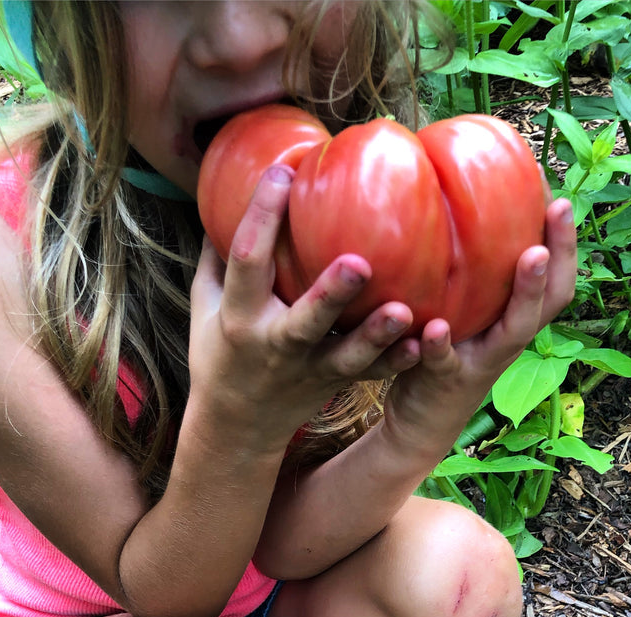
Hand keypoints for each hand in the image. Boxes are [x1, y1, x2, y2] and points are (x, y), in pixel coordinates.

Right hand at [188, 165, 419, 454]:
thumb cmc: (220, 353)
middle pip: (306, 319)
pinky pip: (371, 375)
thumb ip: (217, 257)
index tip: (283, 174)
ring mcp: (310, 369)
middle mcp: (276, 345)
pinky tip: (424, 343)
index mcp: (239, 318)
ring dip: (376, 335)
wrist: (237, 427)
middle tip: (361, 262)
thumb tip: (226, 194)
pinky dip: (397, 362)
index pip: (247, 261)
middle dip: (332, 292)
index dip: (263, 216)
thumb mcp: (205, 307)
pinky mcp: (336, 384)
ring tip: (405, 312)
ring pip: (347, 355)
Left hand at [380, 197, 577, 454]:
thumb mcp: (460, 312)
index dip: (566, 243)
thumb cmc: (439, 353)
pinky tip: (437, 327)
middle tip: (561, 209)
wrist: (418, 423)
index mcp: (513, 320)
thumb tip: (459, 202)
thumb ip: (468, 274)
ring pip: (515, 330)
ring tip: (530, 255)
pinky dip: (442, 344)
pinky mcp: (446, 380)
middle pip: (551, 300)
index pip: (556, 280)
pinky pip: (447, 361)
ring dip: (526, 292)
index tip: (562, 198)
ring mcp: (482, 361)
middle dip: (560, 254)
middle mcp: (508, 340)